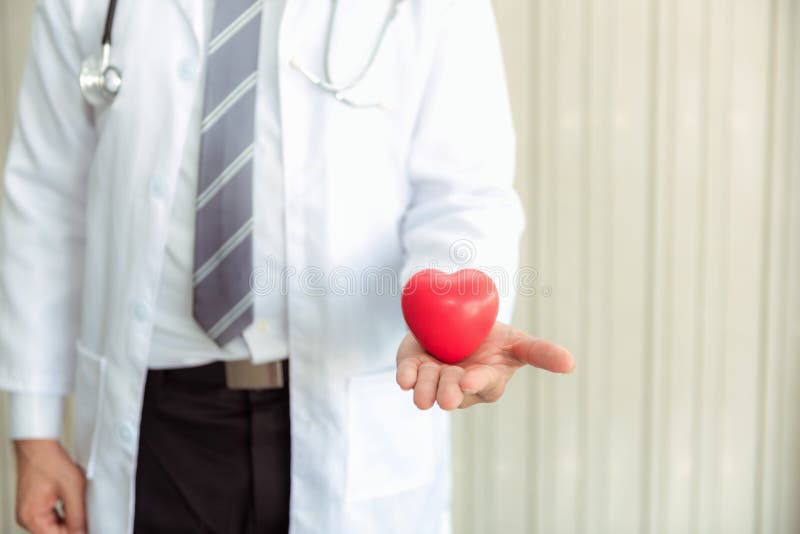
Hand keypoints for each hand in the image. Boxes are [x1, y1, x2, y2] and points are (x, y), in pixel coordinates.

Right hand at [14, 439, 86, 533]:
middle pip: (56, 532)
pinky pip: (53, 514)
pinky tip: (71, 499)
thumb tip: (82, 532)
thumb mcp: (72, 489)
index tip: (89, 527)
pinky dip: (64, 510)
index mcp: (32, 518)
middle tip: (85, 511)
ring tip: (77, 500)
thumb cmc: (49, 461)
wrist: (38, 445)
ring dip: (69, 516)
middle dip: (73, 524)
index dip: (76, 532)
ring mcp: (30, 511)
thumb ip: (77, 515)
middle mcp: (27, 518)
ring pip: (55, 524)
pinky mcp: (34, 504)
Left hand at [396, 321, 574, 409]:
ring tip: (424, 375)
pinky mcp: (415, 371)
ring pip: (428, 390)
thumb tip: (571, 364)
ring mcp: (435, 382)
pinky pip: (408, 379)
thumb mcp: (517, 343)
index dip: (476, 383)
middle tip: (449, 381)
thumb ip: (541, 353)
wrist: (456, 323)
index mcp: (488, 382)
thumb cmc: (491, 339)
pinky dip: (406, 378)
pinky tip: (405, 379)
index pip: (484, 385)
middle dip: (448, 389)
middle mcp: (460, 389)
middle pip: (453, 392)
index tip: (468, 381)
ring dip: (425, 386)